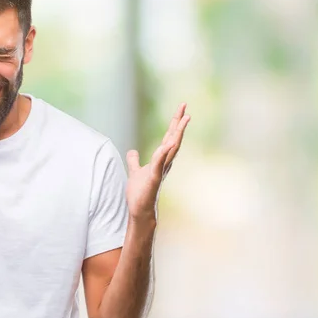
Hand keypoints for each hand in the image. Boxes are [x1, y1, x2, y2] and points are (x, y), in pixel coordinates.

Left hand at [126, 103, 189, 221]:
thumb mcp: (135, 172)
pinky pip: (158, 164)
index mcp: (160, 159)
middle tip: (185, 107)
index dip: (174, 123)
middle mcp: (164, 163)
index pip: (168, 137)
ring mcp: (160, 171)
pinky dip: (162, 154)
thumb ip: (134, 161)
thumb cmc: (140, 193)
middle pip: (173, 139)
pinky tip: (166, 144)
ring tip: (183, 120)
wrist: (140, 210)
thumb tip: (132, 151)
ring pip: (171, 149)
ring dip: (177, 134)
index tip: (182, 109)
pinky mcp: (154, 180)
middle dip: (179, 123)